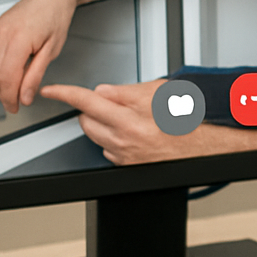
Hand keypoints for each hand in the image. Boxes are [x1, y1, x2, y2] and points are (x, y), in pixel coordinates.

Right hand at [0, 0, 78, 113]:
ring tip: (9, 94)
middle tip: (13, 105)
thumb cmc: (57, 15)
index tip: (16, 107)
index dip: (9, 97)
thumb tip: (26, 95)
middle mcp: (2, 34)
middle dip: (1, 94)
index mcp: (18, 39)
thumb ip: (36, 75)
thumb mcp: (52, 50)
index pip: (6, 78)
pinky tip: (4, 77)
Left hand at [40, 80, 188, 164]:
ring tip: (126, 117)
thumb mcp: (159, 92)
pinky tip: (132, 133)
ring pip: (94, 135)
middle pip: (85, 119)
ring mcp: (124, 155)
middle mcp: (123, 140)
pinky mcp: (127, 165)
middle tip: (113, 102)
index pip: (86, 101)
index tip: (51, 90)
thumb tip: (103, 92)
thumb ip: (126, 91)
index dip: (64, 93)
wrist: (204, 146)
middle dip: (92, 108)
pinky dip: (112, 139)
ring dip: (101, 123)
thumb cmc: (188, 119)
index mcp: (129, 119)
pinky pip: (107, 149)